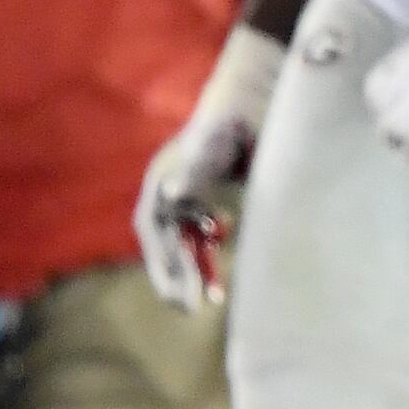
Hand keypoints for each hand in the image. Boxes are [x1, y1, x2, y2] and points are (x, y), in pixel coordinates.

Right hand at [137, 31, 280, 308]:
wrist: (256, 99)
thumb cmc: (235, 119)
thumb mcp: (215, 141)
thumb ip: (195, 167)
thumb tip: (172, 194)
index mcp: (163, 179)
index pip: (153, 228)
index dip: (161, 261)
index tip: (174, 292)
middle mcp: (170, 189)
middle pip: (166, 240)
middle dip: (176, 275)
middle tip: (189, 309)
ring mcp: (188, 194)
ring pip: (183, 242)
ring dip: (192, 270)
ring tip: (208, 302)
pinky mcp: (208, 197)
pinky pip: (201, 235)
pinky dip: (208, 256)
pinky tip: (222, 279)